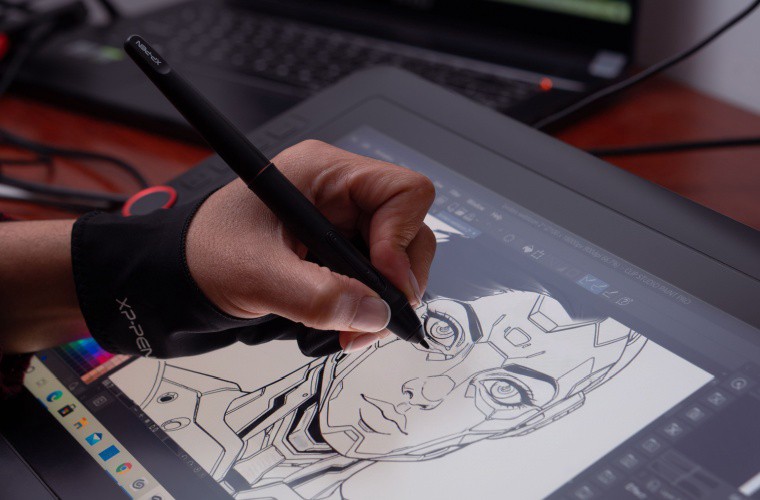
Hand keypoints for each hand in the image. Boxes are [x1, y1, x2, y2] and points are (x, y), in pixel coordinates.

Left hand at [186, 140, 436, 351]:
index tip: (385, 281)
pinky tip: (349, 322)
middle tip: (378, 318)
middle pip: (410, 228)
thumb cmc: (205, 254)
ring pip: (398, 257)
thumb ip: (318, 296)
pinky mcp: (339, 248)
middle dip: (399, 279)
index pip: (403, 191)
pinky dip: (371, 304)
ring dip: (386, 298)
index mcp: (324, 172)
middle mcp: (341, 192)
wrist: (181, 276)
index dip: (403, 237)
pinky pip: (377, 275)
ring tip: (356, 328)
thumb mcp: (258, 275)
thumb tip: (376, 313)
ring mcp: (343, 221)